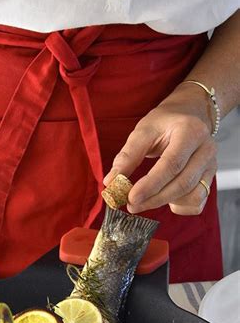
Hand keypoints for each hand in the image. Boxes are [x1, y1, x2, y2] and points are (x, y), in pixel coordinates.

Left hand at [103, 83, 216, 214]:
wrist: (189, 116)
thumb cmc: (165, 123)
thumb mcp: (143, 132)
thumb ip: (127, 156)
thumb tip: (111, 182)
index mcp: (191, 132)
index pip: (172, 164)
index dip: (151, 184)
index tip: (131, 197)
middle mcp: (206, 149)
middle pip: (182, 183)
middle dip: (154, 199)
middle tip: (131, 205)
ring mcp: (212, 165)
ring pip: (191, 196)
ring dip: (165, 203)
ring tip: (146, 198)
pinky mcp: (210, 179)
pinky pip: (197, 202)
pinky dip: (179, 206)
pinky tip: (165, 197)